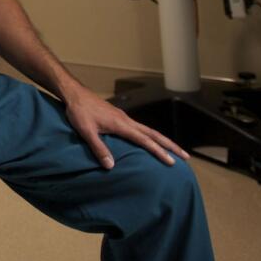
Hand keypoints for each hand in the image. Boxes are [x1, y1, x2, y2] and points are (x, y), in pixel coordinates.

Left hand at [62, 84, 189, 168]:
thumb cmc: (79, 112)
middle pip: (153, 134)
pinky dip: (150, 136)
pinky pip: (140, 128)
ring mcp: (124, 118)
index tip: (171, 161)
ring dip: (162, 141)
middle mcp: (126, 120)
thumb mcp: (86, 131)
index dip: (158, 151)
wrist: (74, 94)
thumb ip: (98, 148)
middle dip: (170, 145)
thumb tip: (111, 166)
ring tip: (174, 151)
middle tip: (185, 157)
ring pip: (148, 130)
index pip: (144, 140)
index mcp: (121, 124)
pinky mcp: (119, 117)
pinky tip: (150, 142)